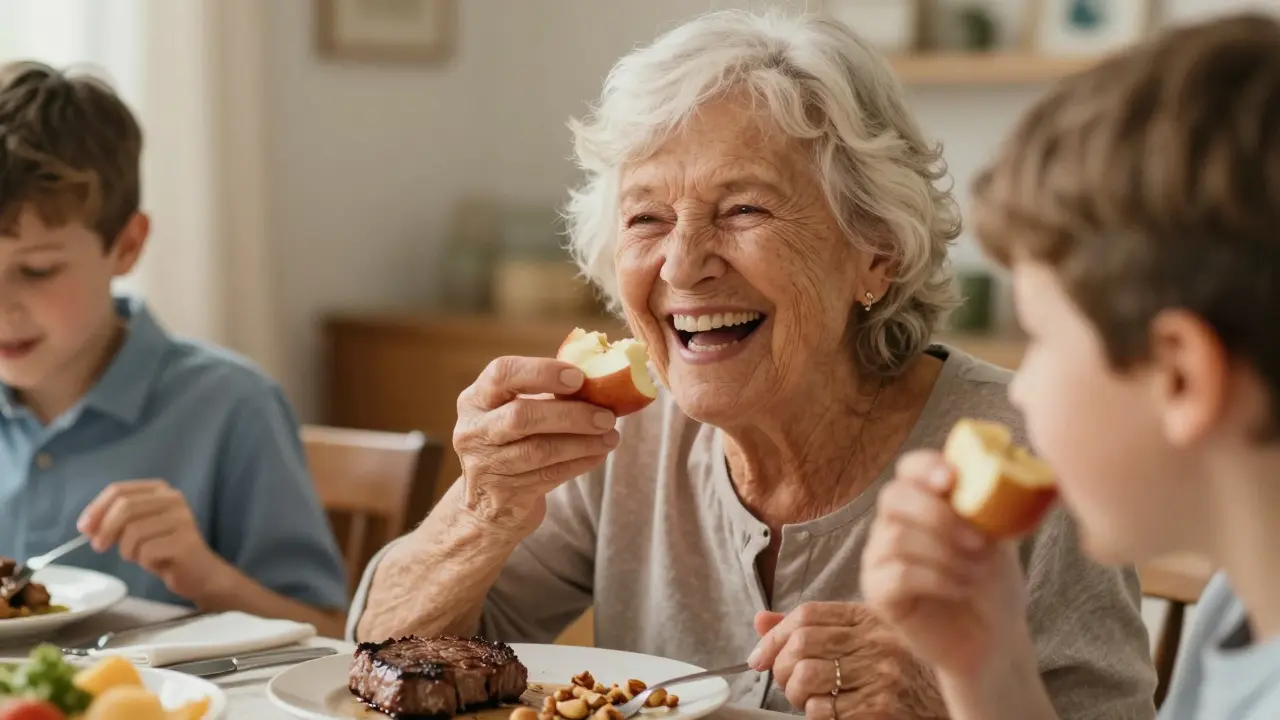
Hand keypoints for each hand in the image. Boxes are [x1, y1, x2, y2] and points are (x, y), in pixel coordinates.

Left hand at [77, 479, 229, 601]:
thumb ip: (114, 521)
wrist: (197, 573)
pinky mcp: (186, 542)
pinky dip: (143, 561)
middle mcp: (173, 499)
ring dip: (127, 550)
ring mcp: (182, 519)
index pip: (119, 490)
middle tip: (99, 547)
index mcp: (159, 490)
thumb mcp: (136, 528)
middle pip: (125, 507)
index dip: (96, 509)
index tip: (84, 528)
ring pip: (134, 531)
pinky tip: (154, 562)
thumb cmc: (162, 549)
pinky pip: (147, 551)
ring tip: (137, 556)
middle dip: (105, 530)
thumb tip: (87, 526)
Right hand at [453, 356, 619, 532]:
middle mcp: (473, 431)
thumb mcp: (515, 410)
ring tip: (611, 436)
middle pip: (521, 417)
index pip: (502, 374)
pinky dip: (579, 463)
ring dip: (582, 442)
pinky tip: (599, 454)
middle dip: (570, 414)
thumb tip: (598, 381)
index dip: (541, 372)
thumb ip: (547, 394)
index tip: (579, 377)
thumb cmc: (512, 442)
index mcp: (475, 399)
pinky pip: (549, 475)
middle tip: (607, 416)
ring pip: (538, 451)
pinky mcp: (503, 495)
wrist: (487, 503)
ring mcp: (485, 466)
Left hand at [747, 602, 947, 718]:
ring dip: (794, 694)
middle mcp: (877, 641)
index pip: (807, 614)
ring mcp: (882, 675)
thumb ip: (815, 629)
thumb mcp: (867, 638)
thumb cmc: (903, 673)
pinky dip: (814, 715)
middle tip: (787, 682)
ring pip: (806, 677)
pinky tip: (829, 713)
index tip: (760, 657)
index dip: (774, 636)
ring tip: (807, 699)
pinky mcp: (882, 709)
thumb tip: (760, 622)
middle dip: (781, 667)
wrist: (949, 705)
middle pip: (801, 643)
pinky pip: (823, 711)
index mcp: (871, 618)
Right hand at [860, 450, 1030, 678]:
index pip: (910, 468)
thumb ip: (992, 504)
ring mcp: (880, 557)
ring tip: (977, 572)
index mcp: (924, 500)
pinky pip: (898, 574)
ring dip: (945, 554)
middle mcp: (894, 523)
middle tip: (977, 541)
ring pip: (896, 537)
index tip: (951, 479)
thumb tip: (1008, 465)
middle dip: (937, 515)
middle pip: (894, 497)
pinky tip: (961, 588)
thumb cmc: (994, 584)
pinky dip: (937, 579)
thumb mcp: (1000, 538)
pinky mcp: (877, 592)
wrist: (994, 638)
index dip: (925, 467)